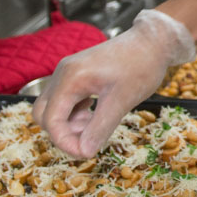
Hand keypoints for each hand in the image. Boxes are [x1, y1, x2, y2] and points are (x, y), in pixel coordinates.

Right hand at [32, 10, 194, 157]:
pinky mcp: (77, 76)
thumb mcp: (122, 100)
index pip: (51, 119)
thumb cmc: (141, 67)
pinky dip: (75, 114)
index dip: (64, 142)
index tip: (85, 154)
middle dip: (63, 133)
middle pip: (43, 114)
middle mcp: (63, 74)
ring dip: (69, 124)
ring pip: (53, 108)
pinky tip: (96, 115)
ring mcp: (68, 73)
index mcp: (71, 78)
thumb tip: (84, 152)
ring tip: (97, 125)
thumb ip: (101, 127)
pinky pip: (65, 101)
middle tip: (91, 138)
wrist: (152, 42)